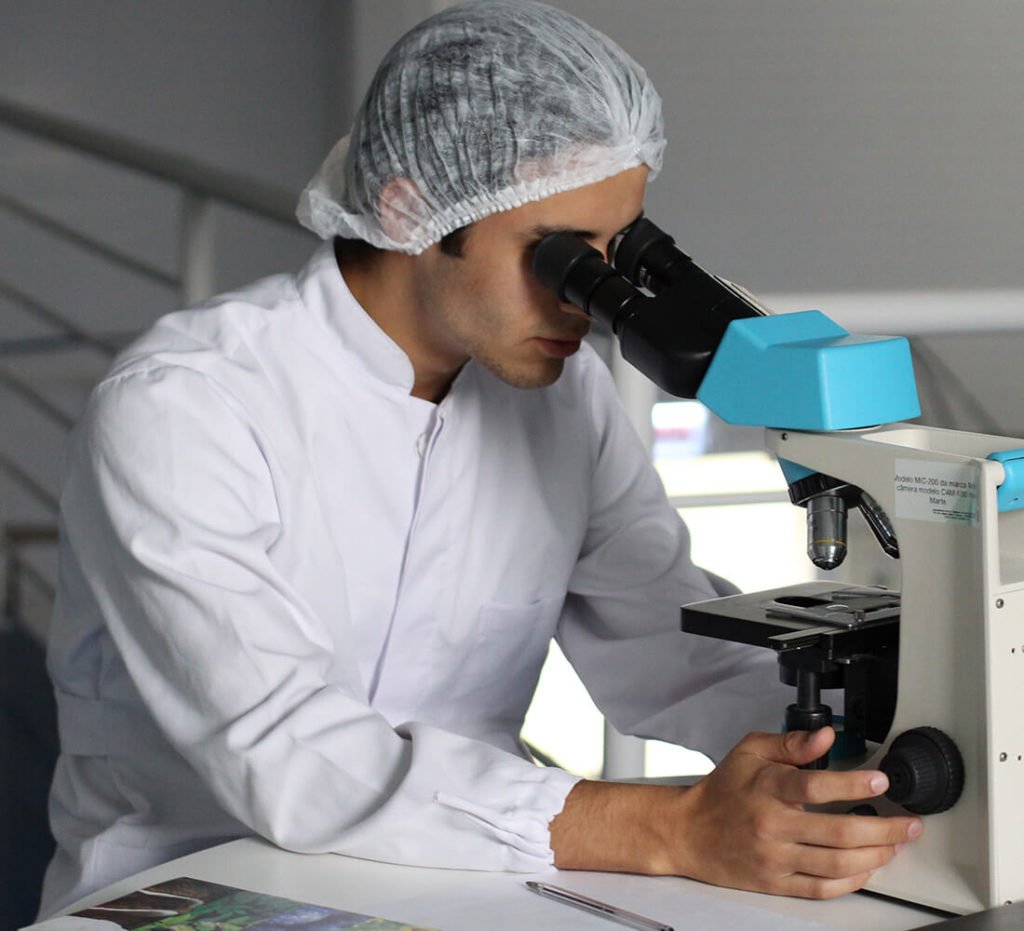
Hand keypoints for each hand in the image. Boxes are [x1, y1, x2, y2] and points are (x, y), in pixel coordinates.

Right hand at [670, 727, 923, 897]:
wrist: (688, 831)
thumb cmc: (722, 789)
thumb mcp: (750, 751)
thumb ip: (791, 742)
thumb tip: (826, 736)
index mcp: (767, 787)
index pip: (814, 787)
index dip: (852, 784)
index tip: (880, 781)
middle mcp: (772, 824)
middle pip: (838, 832)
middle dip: (884, 829)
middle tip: (910, 824)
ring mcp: (774, 857)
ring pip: (836, 864)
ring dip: (875, 856)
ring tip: (896, 845)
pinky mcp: (775, 882)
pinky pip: (821, 888)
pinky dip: (851, 881)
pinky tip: (868, 869)